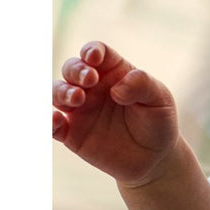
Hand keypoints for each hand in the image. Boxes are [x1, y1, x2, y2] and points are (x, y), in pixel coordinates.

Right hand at [52, 41, 180, 186]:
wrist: (154, 159)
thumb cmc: (158, 123)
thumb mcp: (160, 100)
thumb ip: (143, 85)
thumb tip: (116, 89)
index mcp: (113, 72)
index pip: (97, 53)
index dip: (92, 51)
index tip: (94, 57)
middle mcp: (92, 87)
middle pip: (72, 68)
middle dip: (76, 70)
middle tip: (90, 80)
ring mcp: (79, 109)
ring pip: (57, 92)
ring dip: (61, 91)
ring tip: (77, 99)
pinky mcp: (71, 133)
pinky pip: (52, 124)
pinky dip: (48, 120)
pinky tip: (57, 121)